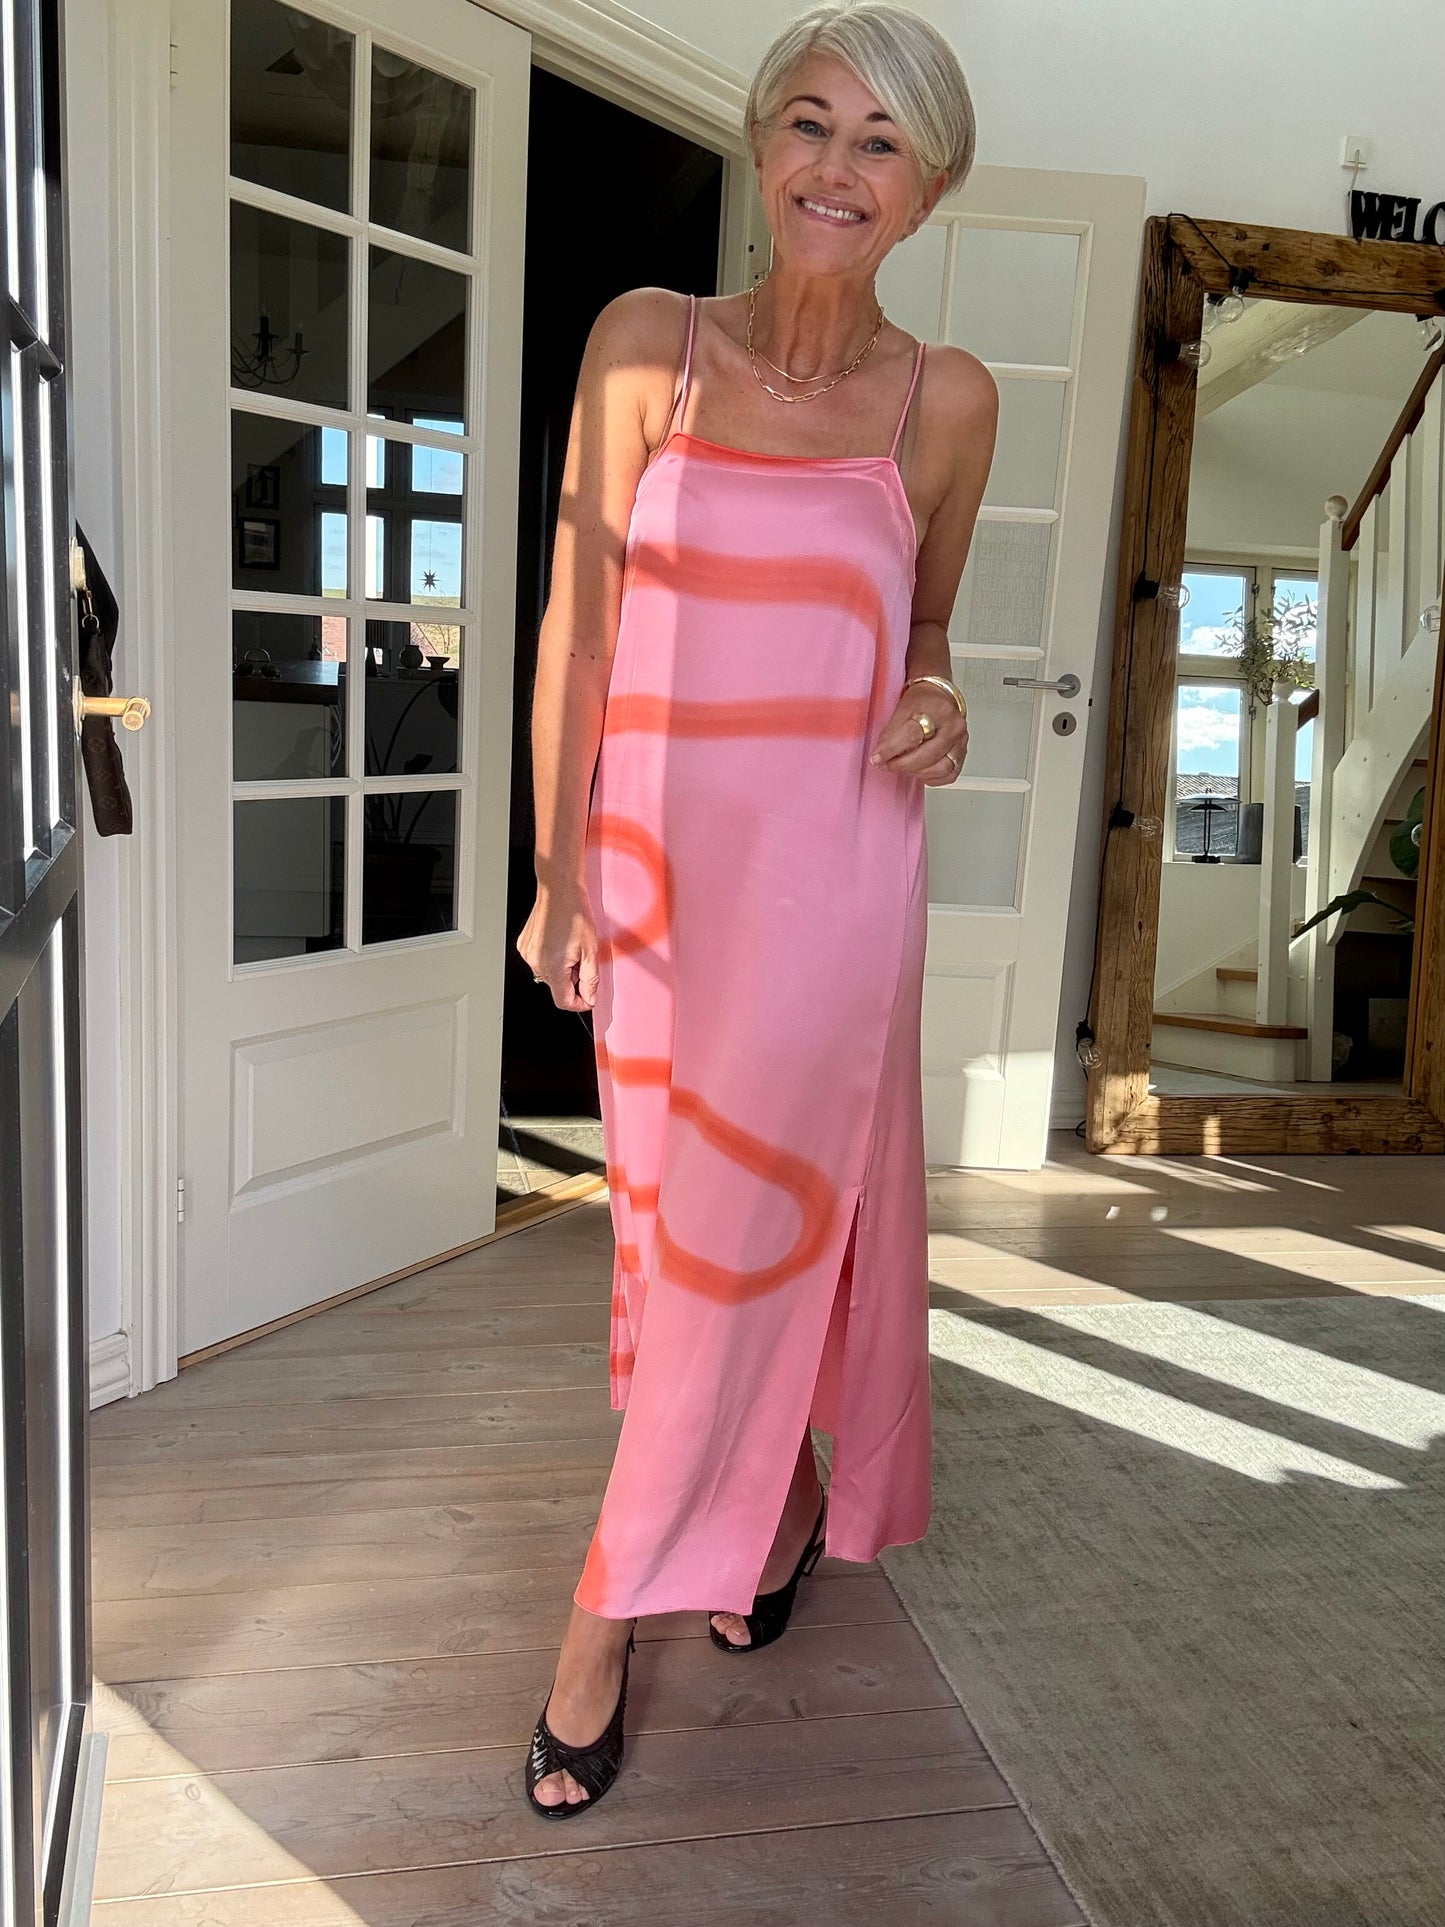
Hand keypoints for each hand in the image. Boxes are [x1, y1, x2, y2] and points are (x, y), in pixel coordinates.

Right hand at [517, 881, 599, 1010]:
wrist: (558, 890)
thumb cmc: (574, 913)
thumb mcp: (591, 950)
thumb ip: (591, 979)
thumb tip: (589, 997)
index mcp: (552, 966)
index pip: (563, 1001)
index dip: (579, 1003)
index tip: (588, 997)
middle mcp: (535, 962)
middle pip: (556, 987)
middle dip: (572, 980)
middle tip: (582, 959)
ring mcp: (527, 954)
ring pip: (548, 974)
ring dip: (562, 969)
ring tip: (570, 946)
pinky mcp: (524, 945)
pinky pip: (539, 961)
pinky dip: (551, 958)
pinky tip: (559, 941)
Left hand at [869, 686, 967, 785]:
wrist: (939, 699)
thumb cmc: (923, 702)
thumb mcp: (902, 709)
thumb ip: (891, 733)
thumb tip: (881, 755)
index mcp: (939, 711)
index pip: (912, 735)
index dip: (891, 749)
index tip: (877, 758)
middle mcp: (954, 727)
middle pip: (927, 755)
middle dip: (902, 764)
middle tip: (887, 764)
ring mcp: (961, 742)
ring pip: (940, 769)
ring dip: (916, 772)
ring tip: (903, 766)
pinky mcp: (962, 755)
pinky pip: (949, 775)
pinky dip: (932, 778)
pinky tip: (921, 772)